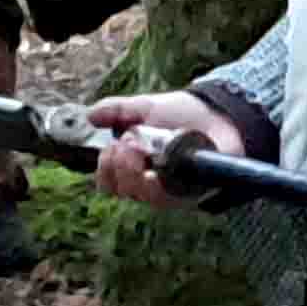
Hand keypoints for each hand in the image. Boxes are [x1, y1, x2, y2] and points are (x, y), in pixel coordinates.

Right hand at [84, 91, 242, 206]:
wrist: (216, 112)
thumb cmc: (178, 114)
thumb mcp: (144, 107)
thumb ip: (116, 110)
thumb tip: (90, 117)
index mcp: (133, 166)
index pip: (108, 181)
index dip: (104, 169)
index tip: (111, 149)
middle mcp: (149, 183)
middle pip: (123, 190)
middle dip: (119, 168)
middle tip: (127, 146)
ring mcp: (170, 189)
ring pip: (144, 195)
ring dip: (135, 176)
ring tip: (140, 153)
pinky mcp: (192, 191)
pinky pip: (170, 198)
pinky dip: (158, 188)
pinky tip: (154, 175)